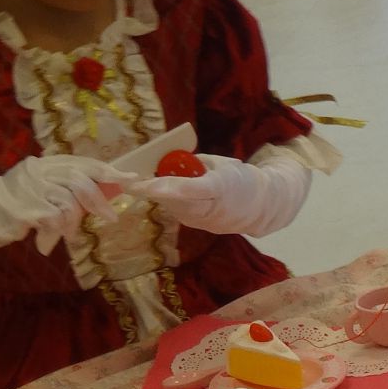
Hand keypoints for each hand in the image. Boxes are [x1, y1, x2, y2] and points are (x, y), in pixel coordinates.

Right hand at [0, 154, 122, 257]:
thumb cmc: (17, 206)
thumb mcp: (44, 192)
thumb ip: (68, 190)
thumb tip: (105, 194)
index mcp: (46, 164)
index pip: (83, 163)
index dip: (109, 171)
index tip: (131, 179)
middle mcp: (39, 170)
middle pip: (80, 178)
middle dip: (100, 199)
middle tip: (111, 217)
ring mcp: (30, 187)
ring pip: (70, 200)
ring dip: (74, 222)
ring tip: (68, 234)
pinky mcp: (25, 206)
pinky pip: (56, 218)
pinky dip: (58, 231)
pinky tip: (48, 241)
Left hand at [124, 151, 313, 237]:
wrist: (263, 207)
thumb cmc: (241, 178)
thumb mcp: (221, 164)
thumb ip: (193, 165)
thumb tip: (165, 162)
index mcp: (222, 187)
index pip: (190, 189)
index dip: (166, 187)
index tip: (144, 183)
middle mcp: (214, 208)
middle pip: (175, 202)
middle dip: (149, 191)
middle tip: (124, 180)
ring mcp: (207, 221)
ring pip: (172, 208)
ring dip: (154, 195)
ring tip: (136, 183)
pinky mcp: (201, 226)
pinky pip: (177, 211)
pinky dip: (166, 200)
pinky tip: (156, 191)